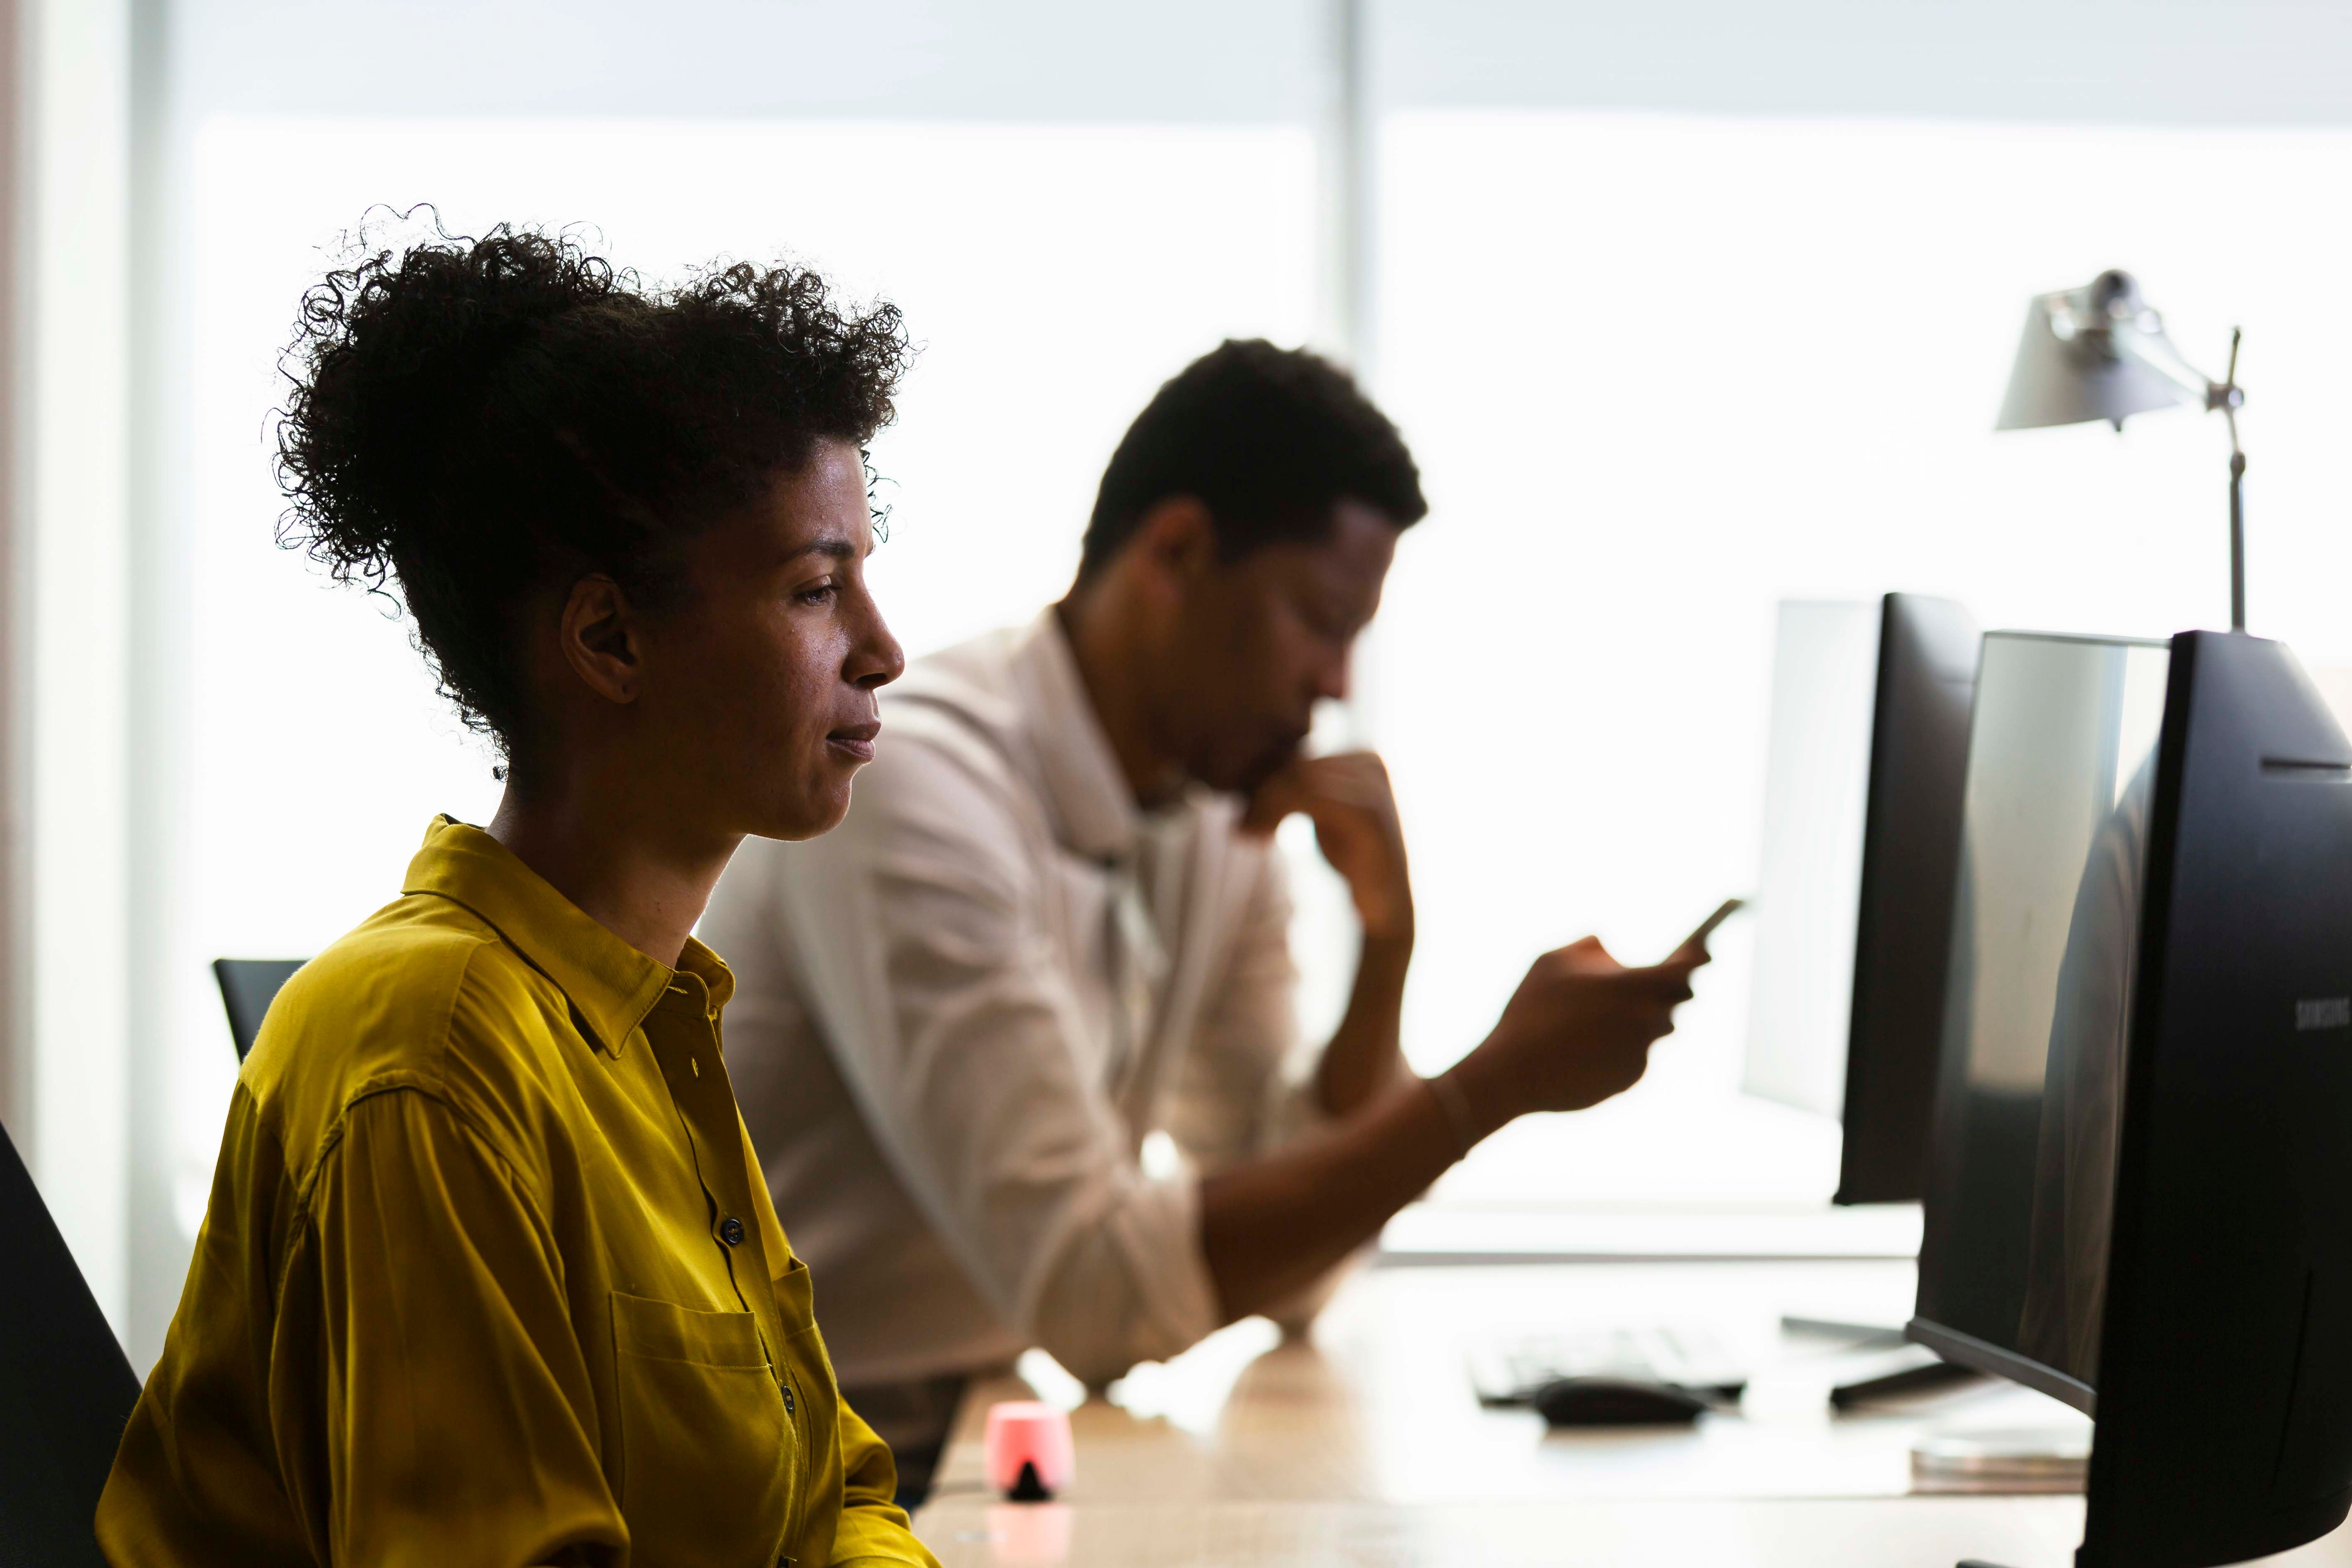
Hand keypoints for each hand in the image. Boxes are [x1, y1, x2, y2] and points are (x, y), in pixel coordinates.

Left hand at [1243, 752, 1412, 940]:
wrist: (1387, 900)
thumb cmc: (1353, 855)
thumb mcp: (1324, 814)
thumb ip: (1300, 787)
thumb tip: (1251, 770)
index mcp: (1363, 756)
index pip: (1300, 757)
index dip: (1266, 783)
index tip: (1244, 816)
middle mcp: (1372, 763)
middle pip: (1298, 766)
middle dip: (1263, 795)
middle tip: (1242, 828)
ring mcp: (1374, 787)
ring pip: (1299, 779)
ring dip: (1266, 806)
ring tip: (1249, 833)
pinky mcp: (1369, 814)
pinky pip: (1310, 798)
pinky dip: (1277, 813)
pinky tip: (1261, 837)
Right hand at [1448, 936, 1706, 1127]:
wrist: (1513, 1072)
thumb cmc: (1529, 1009)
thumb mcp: (1551, 960)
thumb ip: (1589, 947)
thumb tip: (1609, 949)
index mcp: (1631, 985)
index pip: (1685, 967)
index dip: (1697, 955)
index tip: (1704, 950)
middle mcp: (1646, 1019)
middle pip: (1676, 999)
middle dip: (1666, 989)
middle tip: (1648, 983)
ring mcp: (1641, 1052)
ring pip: (1655, 1029)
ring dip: (1640, 1018)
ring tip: (1602, 1017)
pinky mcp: (1632, 1079)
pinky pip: (1637, 1054)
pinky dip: (1621, 1047)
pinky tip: (1589, 1047)